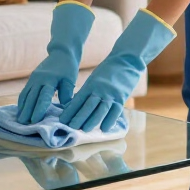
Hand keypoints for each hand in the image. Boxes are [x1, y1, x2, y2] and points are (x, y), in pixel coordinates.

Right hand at [17, 1, 95, 123]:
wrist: (61, 52)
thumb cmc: (68, 68)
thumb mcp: (70, 80)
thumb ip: (67, 94)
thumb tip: (65, 109)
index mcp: (49, 80)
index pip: (43, 97)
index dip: (38, 109)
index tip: (34, 120)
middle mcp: (38, 79)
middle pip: (31, 98)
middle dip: (26, 111)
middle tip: (22, 125)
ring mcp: (33, 79)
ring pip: (25, 95)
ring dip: (22, 108)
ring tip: (19, 121)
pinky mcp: (31, 79)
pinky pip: (24, 92)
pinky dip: (22, 102)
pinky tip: (21, 111)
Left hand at [59, 9, 175, 131]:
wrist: (127, 59)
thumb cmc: (108, 70)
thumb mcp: (94, 78)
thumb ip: (87, 91)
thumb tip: (76, 105)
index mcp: (91, 84)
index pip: (78, 100)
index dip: (70, 111)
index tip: (62, 120)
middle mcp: (99, 89)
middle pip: (87, 106)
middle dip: (78, 118)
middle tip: (70, 128)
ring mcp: (111, 94)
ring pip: (100, 110)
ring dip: (92, 121)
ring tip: (84, 130)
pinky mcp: (122, 97)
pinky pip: (115, 111)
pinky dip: (109, 120)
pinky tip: (104, 128)